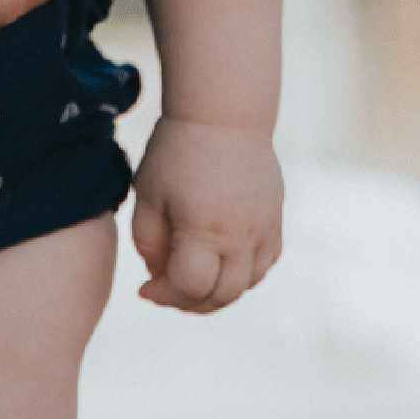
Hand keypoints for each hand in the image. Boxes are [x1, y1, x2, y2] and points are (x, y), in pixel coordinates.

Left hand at [130, 116, 282, 311]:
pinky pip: (264, 265)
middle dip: (189, 304)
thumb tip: (159, 277)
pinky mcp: (275, 220)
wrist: (224, 114)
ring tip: (192, 281)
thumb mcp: (148, 193)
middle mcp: (240, 238)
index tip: (144, 289)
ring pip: (246, 285)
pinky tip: (220, 264)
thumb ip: (148, 242)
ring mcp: (263, 230)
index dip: (163, 296)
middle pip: (221, 296)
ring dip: (218, 294)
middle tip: (166, 292)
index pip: (189, 288)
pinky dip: (242, 276)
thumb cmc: (177, 151)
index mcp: (203, 231)